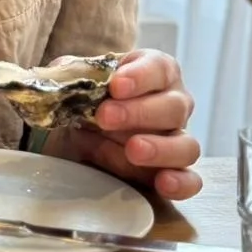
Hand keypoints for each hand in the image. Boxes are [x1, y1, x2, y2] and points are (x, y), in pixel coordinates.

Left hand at [44, 49, 201, 199]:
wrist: (75, 132)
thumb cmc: (84, 98)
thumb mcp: (74, 80)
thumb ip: (71, 74)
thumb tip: (61, 80)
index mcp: (154, 73)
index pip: (159, 68)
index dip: (141, 76)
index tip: (116, 85)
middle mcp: (173, 105)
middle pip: (174, 107)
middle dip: (139, 112)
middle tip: (105, 117)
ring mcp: (176, 141)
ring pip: (186, 145)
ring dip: (160, 149)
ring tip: (133, 150)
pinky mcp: (172, 173)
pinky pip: (190, 181)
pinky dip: (181, 183)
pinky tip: (163, 183)